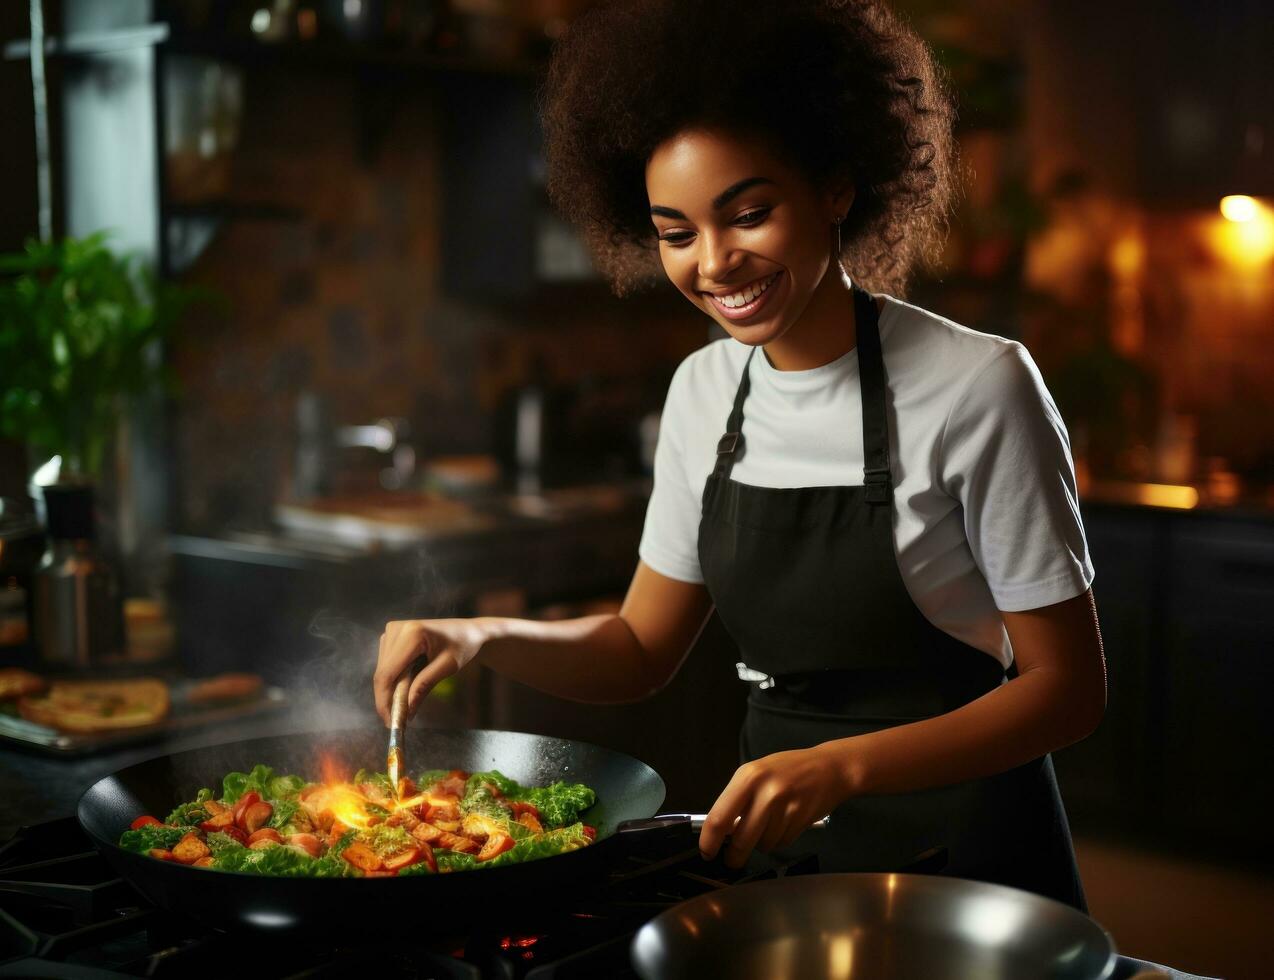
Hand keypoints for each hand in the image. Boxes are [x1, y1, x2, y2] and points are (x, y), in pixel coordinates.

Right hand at [373, 618, 489, 723]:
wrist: (467, 630)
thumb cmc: (462, 645)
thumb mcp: (448, 667)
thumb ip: (425, 685)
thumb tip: (406, 710)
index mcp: (411, 634)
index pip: (387, 674)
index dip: (384, 700)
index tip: (390, 722)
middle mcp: (396, 629)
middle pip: (382, 674)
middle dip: (387, 699)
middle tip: (396, 722)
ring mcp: (392, 631)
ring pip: (382, 671)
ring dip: (390, 691)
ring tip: (403, 708)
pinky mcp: (391, 635)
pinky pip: (386, 664)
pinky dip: (393, 681)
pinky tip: (404, 690)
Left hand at [698, 743, 853, 867]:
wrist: (829, 768)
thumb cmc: (788, 769)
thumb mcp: (756, 774)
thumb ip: (738, 800)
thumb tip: (722, 831)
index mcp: (748, 777)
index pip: (719, 817)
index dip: (709, 841)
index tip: (707, 852)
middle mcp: (765, 792)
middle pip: (740, 840)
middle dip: (734, 856)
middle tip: (732, 859)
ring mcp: (785, 808)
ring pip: (762, 845)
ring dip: (761, 843)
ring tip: (770, 823)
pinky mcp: (800, 821)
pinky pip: (781, 843)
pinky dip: (779, 840)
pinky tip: (785, 822)